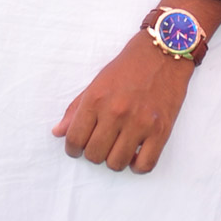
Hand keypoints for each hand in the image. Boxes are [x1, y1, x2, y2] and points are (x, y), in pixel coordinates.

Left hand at [52, 30, 193, 173]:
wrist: (162, 53)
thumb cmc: (128, 67)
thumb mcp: (97, 82)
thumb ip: (76, 109)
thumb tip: (58, 132)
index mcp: (96, 99)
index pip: (74, 138)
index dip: (72, 149)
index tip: (78, 148)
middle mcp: (116, 112)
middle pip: (94, 155)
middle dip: (94, 153)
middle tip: (101, 143)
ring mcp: (139, 123)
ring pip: (117, 163)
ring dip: (114, 160)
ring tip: (118, 147)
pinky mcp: (161, 131)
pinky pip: (144, 165)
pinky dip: (137, 166)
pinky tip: (136, 154)